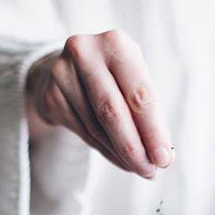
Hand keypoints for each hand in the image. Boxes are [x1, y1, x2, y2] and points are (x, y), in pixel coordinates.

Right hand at [25, 30, 173, 178]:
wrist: (62, 69)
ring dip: (120, 153)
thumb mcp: (133, 80)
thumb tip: (162, 155)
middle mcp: (86, 53)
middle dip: (134, 147)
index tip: (164, 159)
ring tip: (138, 167)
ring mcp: (63, 74)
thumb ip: (147, 112)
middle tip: (149, 171)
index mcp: (116, 44)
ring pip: (97, 127)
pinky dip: (105, 150)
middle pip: (113, 111)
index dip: (153, 130)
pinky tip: (118, 159)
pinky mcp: (51, 96)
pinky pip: (83, 133)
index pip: (139, 94)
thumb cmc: (111, 76)